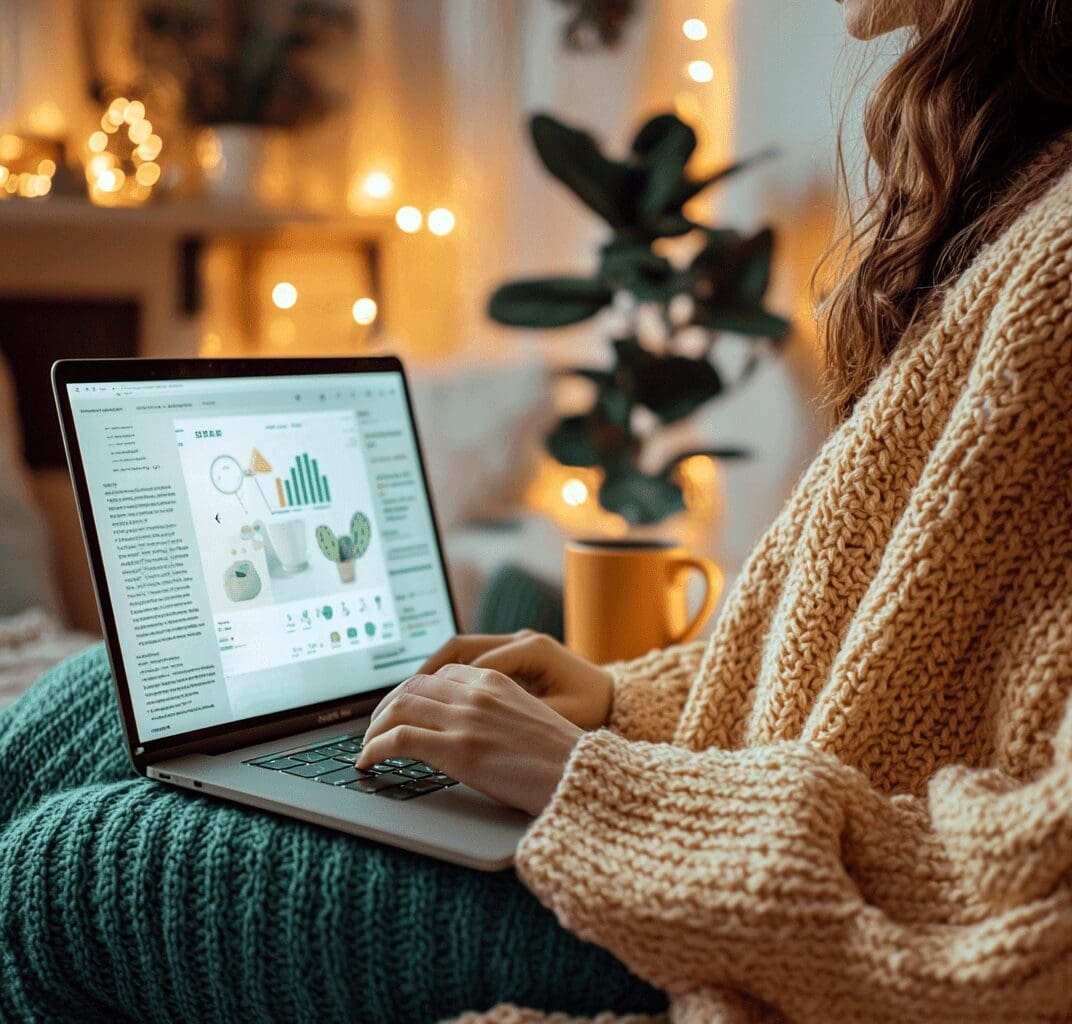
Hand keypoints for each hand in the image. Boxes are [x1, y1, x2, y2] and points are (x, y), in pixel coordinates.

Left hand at [358, 663, 583, 815]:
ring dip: (374, 729)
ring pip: (399, 709)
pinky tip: (369, 762)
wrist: (582, 777)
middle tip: (374, 730)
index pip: (437, 675)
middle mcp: (477, 692)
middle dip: (385, 709)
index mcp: (495, 680)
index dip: (410, 692)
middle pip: (411, 688)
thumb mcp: (526, 718)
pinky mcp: (459, 750)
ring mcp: (467, 719)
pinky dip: (375, 748)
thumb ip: (494, 711)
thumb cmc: (561, 758)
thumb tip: (466, 727)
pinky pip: (400, 740)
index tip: (399, 709)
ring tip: (367, 748)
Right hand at [417, 631, 613, 730]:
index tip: (408, 720)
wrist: (617, 701)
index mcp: (533, 650)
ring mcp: (515, 644)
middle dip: (419, 679)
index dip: (437, 694)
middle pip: (457, 649)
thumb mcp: (559, 720)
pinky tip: (428, 702)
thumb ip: (520, 720)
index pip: (471, 667)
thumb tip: (473, 735)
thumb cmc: (592, 714)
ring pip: (458, 651)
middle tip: (389, 711)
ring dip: (427, 676)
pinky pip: (469, 660)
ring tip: (400, 705)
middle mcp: (520, 640)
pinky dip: (445, 678)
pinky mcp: (512, 656)